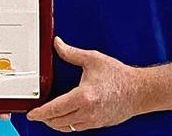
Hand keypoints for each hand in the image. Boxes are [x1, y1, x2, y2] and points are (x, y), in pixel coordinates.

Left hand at [26, 37, 144, 131]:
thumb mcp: (93, 59)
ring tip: (49, 116)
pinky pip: (78, 128)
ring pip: (67, 128)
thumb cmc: (119, 76)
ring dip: (56, 123)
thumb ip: (71, 53)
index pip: (55, 109)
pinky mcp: (98, 124)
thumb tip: (57, 44)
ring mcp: (93, 121)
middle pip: (58, 122)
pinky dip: (68, 124)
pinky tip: (66, 117)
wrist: (140, 91)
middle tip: (37, 113)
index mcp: (83, 96)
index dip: (40, 113)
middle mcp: (87, 112)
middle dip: (45, 119)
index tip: (32, 114)